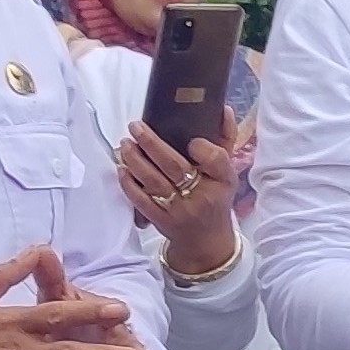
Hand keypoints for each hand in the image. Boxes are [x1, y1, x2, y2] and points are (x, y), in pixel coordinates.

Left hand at [116, 120, 243, 278]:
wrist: (206, 240)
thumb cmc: (215, 198)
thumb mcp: (228, 172)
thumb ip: (226, 140)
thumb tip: (223, 109)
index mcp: (222, 182)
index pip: (215, 160)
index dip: (201, 148)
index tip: (190, 138)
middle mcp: (201, 196)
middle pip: (175, 167)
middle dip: (152, 144)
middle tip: (136, 126)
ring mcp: (179, 210)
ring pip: (154, 181)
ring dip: (135, 160)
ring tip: (125, 143)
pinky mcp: (161, 220)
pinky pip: (141, 200)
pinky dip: (129, 184)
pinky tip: (122, 169)